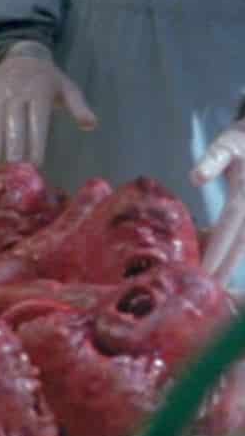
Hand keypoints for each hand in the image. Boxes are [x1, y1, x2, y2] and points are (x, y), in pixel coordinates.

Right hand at [0, 41, 97, 164]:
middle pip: (14, 123)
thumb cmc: (47, 79)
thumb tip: (91, 125)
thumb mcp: (67, 88)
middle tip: (12, 168)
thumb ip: (79, 107)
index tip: (36, 163)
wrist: (21, 57)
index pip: (38, 122)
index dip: (37, 143)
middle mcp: (18, 94)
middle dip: (13, 145)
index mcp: (40, 93)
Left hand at [191, 118, 244, 282]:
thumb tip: (195, 179)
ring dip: (232, 264)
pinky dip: (238, 251)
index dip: (217, 252)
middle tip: (207, 292)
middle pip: (242, 245)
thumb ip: (213, 159)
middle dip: (224, 269)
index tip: (204, 273)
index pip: (230, 229)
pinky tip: (223, 265)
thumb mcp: (229, 142)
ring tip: (214, 285)